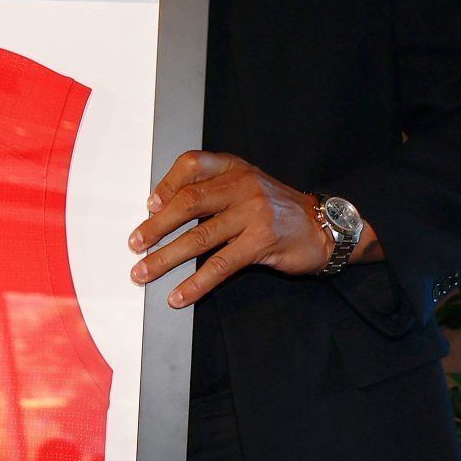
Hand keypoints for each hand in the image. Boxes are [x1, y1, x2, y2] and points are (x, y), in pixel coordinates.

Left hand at [128, 150, 377, 307]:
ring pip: (199, 238)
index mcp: (234, 169)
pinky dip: (195, 283)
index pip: (191, 165)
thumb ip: (212, 191)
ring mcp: (254, 214)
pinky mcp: (262, 242)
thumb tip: (161, 211)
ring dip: (166, 258)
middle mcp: (243, 185)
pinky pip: (220, 265)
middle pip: (189, 202)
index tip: (148, 205)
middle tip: (135, 244)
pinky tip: (178, 295)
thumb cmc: (276, 209)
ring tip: (143, 273)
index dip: (165, 184)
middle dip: (156, 226)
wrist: (325, 226)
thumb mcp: (246, 187)